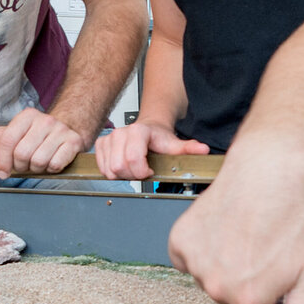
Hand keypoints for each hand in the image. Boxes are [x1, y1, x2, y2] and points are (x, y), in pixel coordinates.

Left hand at [0, 106, 88, 175]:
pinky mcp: (74, 142)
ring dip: (36, 168)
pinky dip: (51, 169)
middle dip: (20, 166)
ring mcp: (61, 130)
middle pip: (22, 154)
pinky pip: (55, 165)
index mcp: (26, 116)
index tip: (2, 171)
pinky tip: (51, 161)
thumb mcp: (8, 136)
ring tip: (38, 162)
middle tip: (24, 164)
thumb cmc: (33, 137)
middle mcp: (45, 120)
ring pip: (39, 161)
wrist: (65, 132)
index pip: (7, 140)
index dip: (2, 161)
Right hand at [95, 119, 209, 179]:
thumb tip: (203, 150)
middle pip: (120, 167)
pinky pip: (102, 167)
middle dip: (133, 175)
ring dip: (123, 174)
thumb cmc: (158, 138)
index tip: (150, 170)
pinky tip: (124, 165)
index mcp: (138, 132)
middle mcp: (121, 133)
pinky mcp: (100, 144)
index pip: (132, 159)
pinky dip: (112, 172)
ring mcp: (109, 138)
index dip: (142, 171)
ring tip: (134, 167)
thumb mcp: (174, 144)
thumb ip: (188, 148)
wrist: (147, 129)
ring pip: (110, 169)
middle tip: (143, 170)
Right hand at [167, 145, 303, 303]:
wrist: (267, 171)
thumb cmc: (293, 219)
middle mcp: (217, 286)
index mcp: (250, 299)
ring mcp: (196, 263)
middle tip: (264, 255)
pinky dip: (204, 247)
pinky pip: (190, 257)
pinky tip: (225, 228)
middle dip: (244, 286)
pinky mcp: (180, 241)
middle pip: (228, 301)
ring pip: (209, 278)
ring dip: (225, 264)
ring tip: (247, 235)